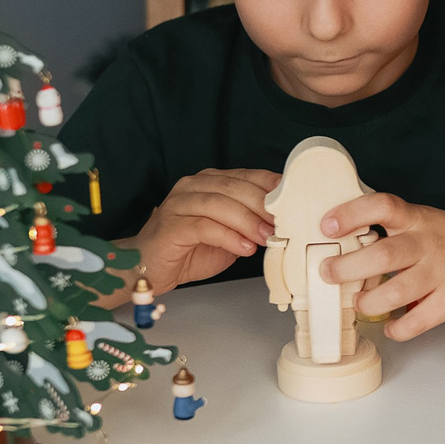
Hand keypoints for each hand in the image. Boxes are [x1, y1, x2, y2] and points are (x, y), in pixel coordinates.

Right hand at [122, 168, 280, 292]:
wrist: (149, 268)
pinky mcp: (171, 224)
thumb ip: (249, 224)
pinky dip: (228, 236)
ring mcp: (179, 203)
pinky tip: (243, 247)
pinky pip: (204, 226)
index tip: (295, 202)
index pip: (247, 176)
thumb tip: (282, 223)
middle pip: (234, 187)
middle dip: (263, 205)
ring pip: (219, 203)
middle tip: (283, 224)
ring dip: (248, 221)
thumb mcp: (228, 235)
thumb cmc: (188, 249)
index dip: (272, 188)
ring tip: (267, 237)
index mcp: (210, 182)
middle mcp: (193, 186)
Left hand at [320, 193, 444, 339]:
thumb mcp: (432, 222)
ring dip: (368, 302)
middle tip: (329, 274)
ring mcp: (442, 273)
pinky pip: (416, 321)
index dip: (351, 213)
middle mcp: (429, 243)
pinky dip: (398, 328)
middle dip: (347, 268)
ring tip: (362, 303)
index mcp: (419, 219)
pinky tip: (393, 326)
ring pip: (394, 292)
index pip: (382, 206)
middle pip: (381, 255)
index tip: (327, 226)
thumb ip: (399, 231)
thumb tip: (352, 249)